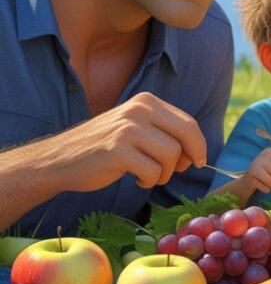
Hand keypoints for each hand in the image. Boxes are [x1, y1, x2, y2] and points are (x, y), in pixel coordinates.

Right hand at [0, 92, 207, 229]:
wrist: (59, 159)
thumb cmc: (103, 147)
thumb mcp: (134, 128)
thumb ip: (164, 133)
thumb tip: (196, 153)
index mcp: (147, 102)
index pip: (188, 123)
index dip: (198, 145)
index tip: (198, 161)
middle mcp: (139, 110)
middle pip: (187, 135)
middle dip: (190, 158)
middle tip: (179, 171)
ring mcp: (128, 129)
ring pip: (172, 155)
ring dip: (165, 173)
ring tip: (148, 175)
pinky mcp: (118, 151)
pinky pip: (152, 172)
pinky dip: (149, 181)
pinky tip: (136, 180)